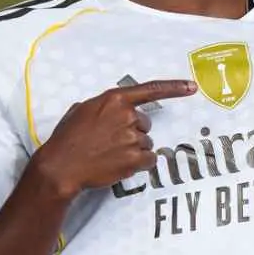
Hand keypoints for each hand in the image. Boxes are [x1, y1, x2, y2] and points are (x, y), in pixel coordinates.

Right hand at [33, 79, 196, 198]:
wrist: (61, 167)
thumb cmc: (67, 139)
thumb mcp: (82, 110)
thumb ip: (104, 107)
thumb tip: (114, 111)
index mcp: (114, 100)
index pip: (151, 90)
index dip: (174, 88)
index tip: (192, 87)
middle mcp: (127, 115)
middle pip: (144, 124)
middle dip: (132, 132)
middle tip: (110, 142)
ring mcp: (132, 137)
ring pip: (146, 143)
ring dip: (133, 150)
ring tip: (109, 155)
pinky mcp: (135, 158)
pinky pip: (149, 160)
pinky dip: (139, 164)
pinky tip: (119, 164)